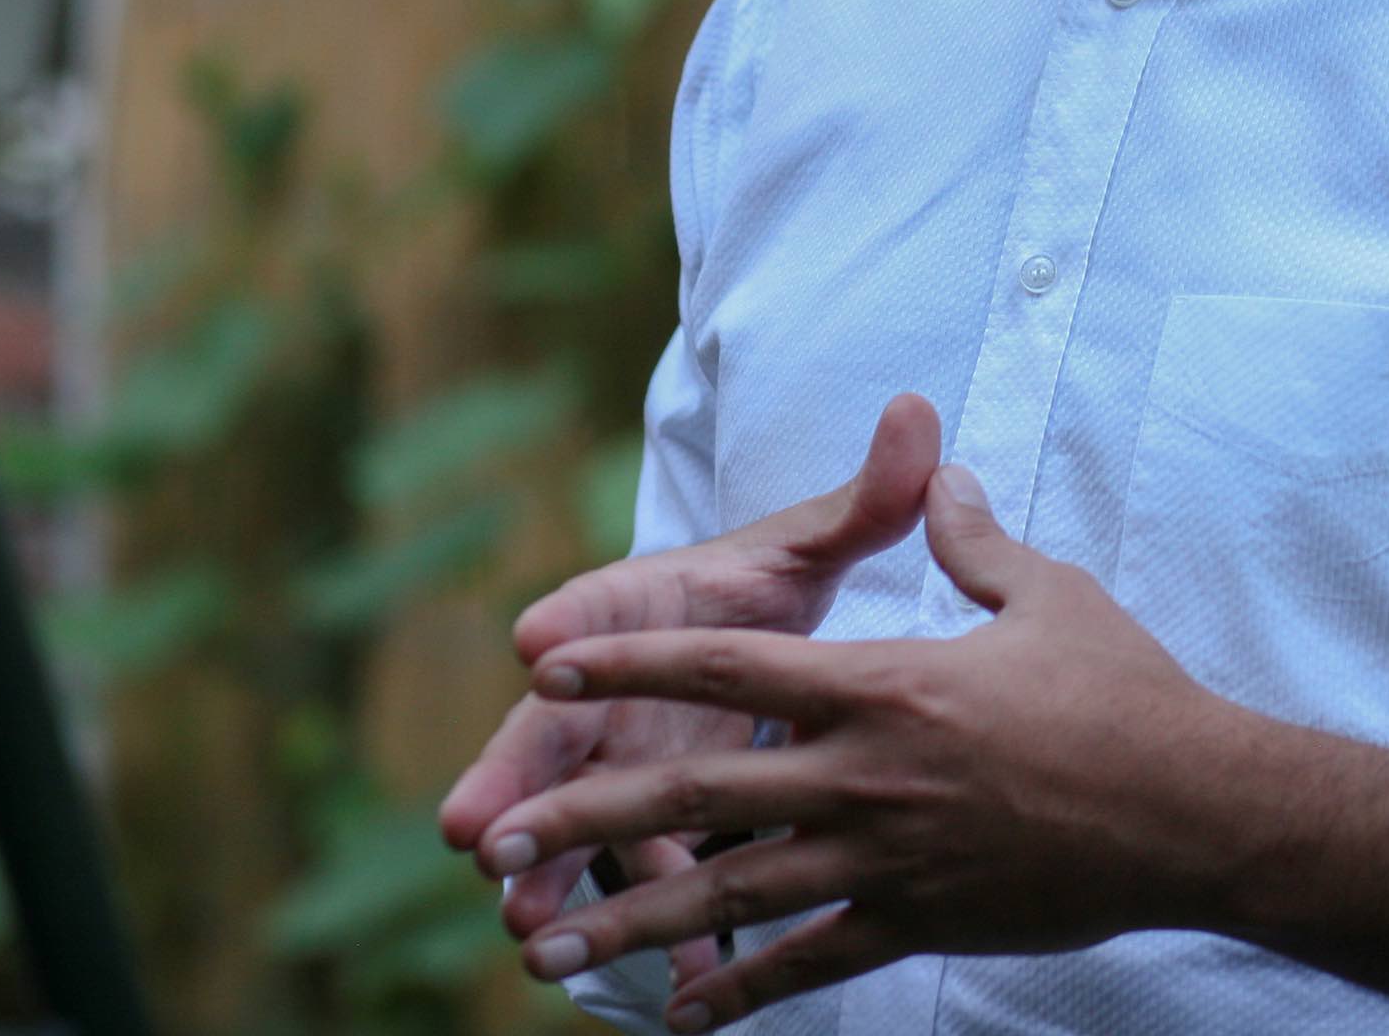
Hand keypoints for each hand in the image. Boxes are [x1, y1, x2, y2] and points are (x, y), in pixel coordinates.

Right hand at [436, 392, 942, 989]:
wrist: (749, 643)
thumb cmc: (765, 590)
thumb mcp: (811, 546)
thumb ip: (865, 497)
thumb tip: (918, 412)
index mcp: (643, 607)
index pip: (599, 606)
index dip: (570, 622)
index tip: (535, 636)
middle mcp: (606, 687)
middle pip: (548, 730)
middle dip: (509, 776)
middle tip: (470, 824)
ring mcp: (610, 763)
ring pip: (565, 817)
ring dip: (541, 866)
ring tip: (519, 915)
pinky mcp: (637, 823)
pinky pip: (628, 875)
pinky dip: (629, 920)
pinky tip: (637, 977)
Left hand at [469, 461, 1258, 1028]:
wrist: (1194, 806)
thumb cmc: (1125, 692)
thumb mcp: (1044, 594)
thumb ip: (970, 540)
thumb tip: (941, 468)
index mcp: (881, 680)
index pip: (728, 658)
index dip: (631, 661)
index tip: (544, 669)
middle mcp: (863, 769)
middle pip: (696, 788)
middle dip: (585, 813)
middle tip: (494, 839)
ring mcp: (885, 855)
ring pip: (729, 893)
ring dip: (630, 919)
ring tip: (545, 946)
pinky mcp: (917, 921)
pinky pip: (809, 960)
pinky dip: (741, 990)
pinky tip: (683, 1014)